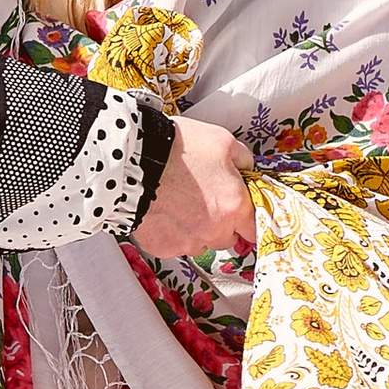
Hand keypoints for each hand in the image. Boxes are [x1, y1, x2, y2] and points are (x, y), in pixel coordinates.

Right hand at [135, 115, 254, 260]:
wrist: (132, 161)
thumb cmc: (175, 149)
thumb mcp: (221, 141)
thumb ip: (243, 160)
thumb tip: (246, 170)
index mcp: (234, 206)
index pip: (255, 230)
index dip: (247, 219)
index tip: (241, 213)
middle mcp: (214, 230)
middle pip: (228, 238)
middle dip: (221, 223)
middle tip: (205, 199)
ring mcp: (187, 242)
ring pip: (200, 243)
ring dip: (196, 229)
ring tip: (180, 203)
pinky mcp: (162, 247)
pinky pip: (174, 245)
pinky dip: (171, 232)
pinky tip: (164, 210)